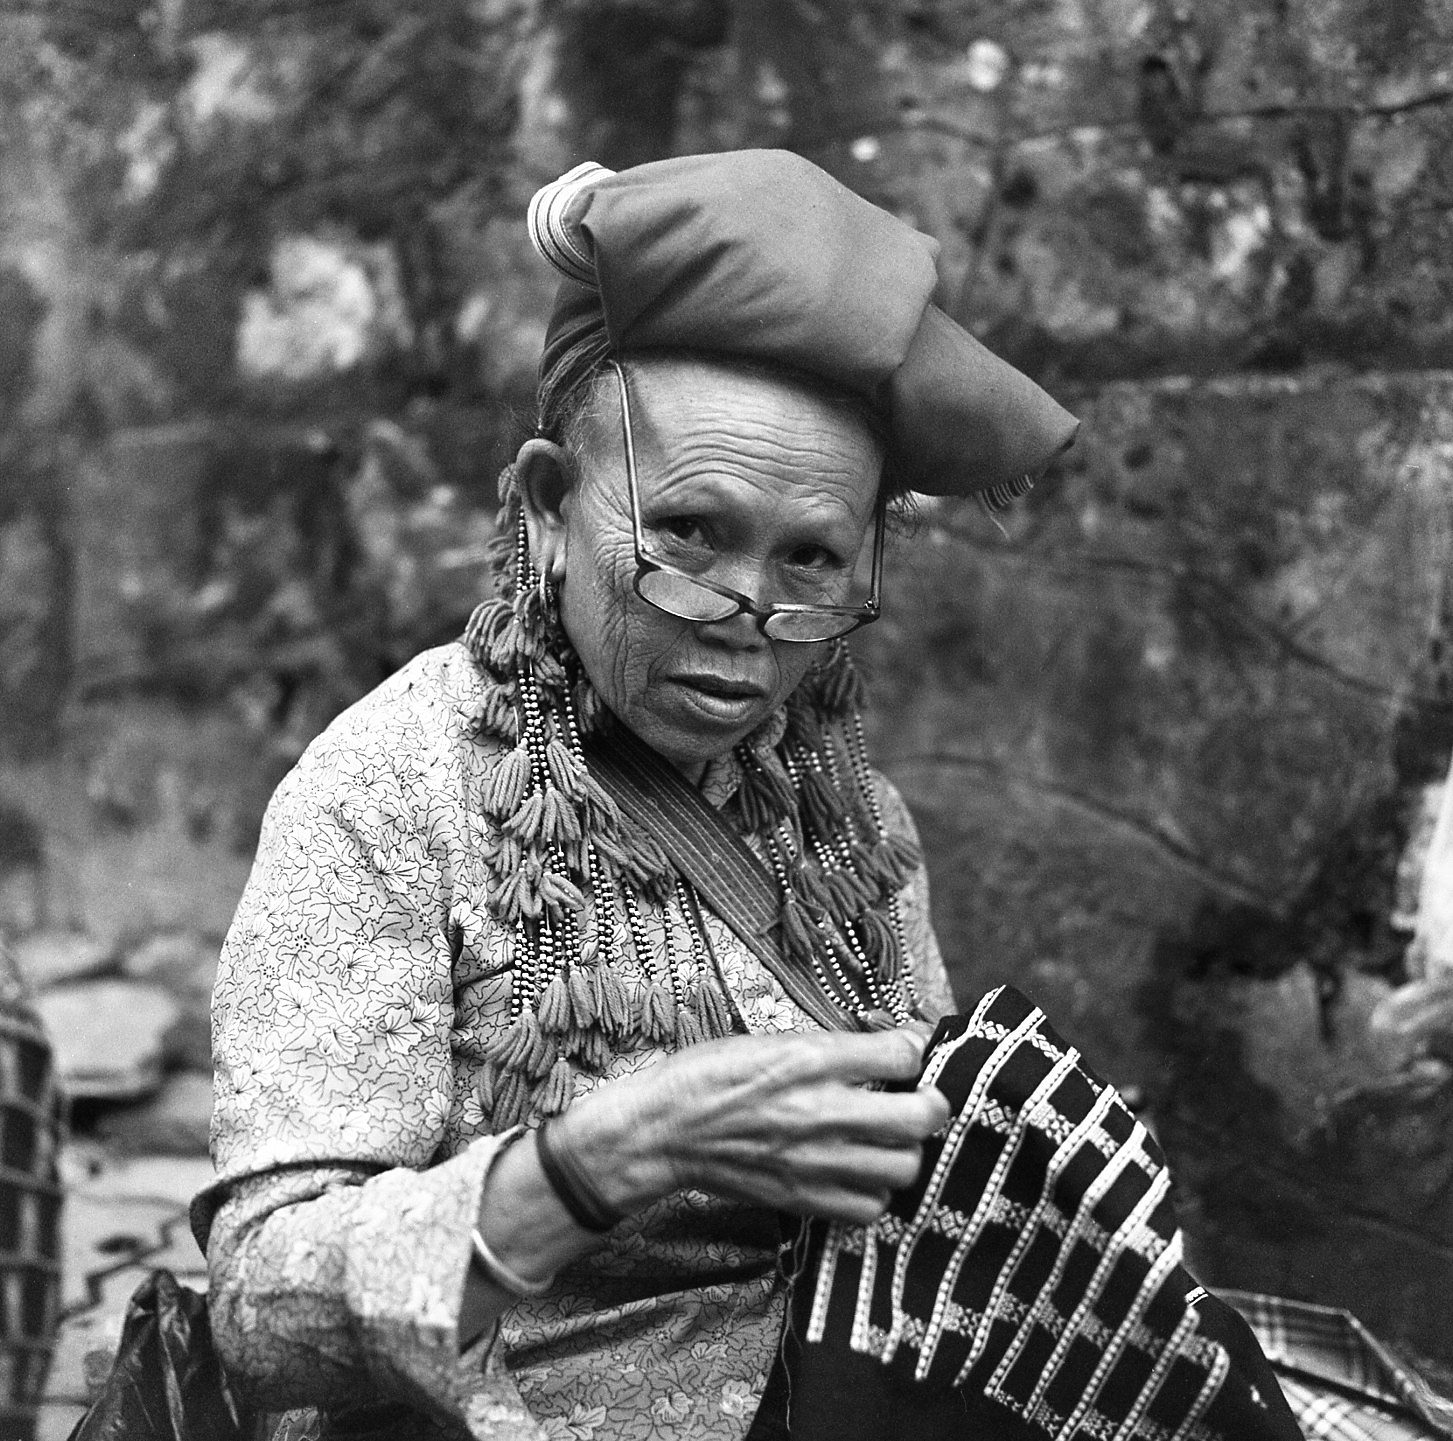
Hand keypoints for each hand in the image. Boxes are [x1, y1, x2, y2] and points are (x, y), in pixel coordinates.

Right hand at [555, 1027, 950, 1224]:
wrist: (663, 1132)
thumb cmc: (709, 1076)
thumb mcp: (769, 1039)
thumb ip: (830, 1047)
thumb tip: (887, 1046)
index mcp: (810, 1059)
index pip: (903, 1053)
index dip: (914, 1050)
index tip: (907, 1054)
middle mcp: (820, 1110)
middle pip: (920, 1118)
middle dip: (930, 1104)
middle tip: (920, 1099)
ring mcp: (814, 1161)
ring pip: (903, 1167)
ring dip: (904, 1151)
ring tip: (888, 1138)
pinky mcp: (804, 1198)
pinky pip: (870, 1207)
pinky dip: (874, 1191)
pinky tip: (859, 1171)